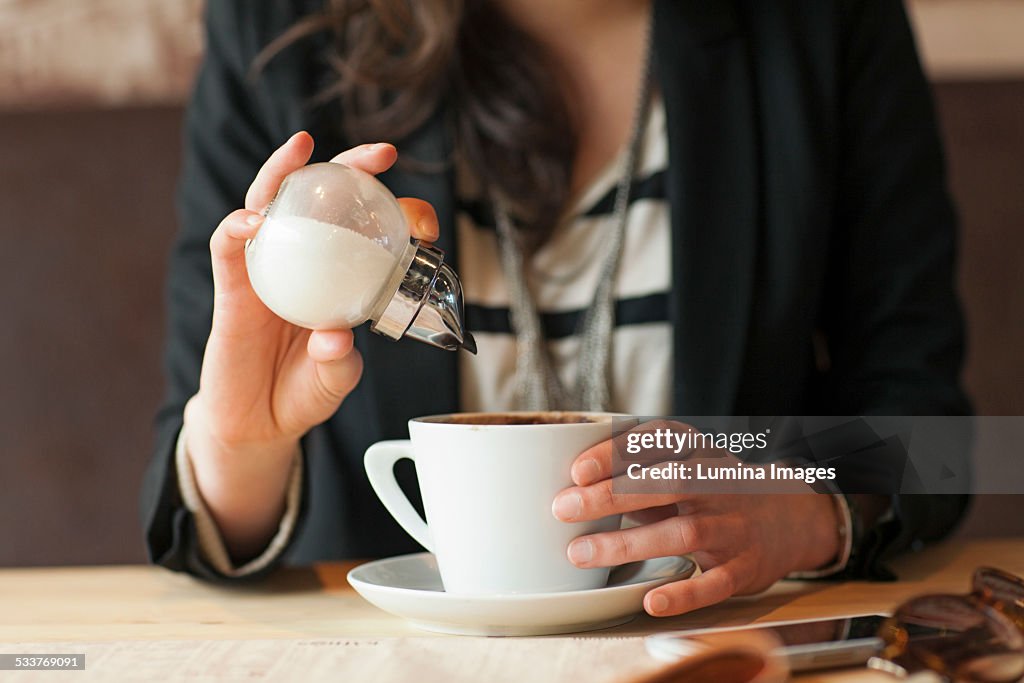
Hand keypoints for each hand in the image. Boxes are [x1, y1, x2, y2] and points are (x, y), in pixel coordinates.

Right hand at [187, 132, 438, 558]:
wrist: (259, 423)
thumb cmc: (303, 392)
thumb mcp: (334, 380)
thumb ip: (338, 361)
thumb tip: (336, 335)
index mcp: (338, 278)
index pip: (364, 228)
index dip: (392, 210)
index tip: (422, 211)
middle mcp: (303, 263)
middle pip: (320, 200)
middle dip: (348, 168)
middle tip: (378, 153)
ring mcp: (266, 271)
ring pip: (269, 206)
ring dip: (282, 172)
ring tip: (302, 147)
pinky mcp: (231, 289)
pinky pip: (229, 250)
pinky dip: (236, 229)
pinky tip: (252, 219)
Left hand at [551, 422, 841, 616]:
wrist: (790, 518)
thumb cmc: (714, 490)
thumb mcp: (684, 465)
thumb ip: (637, 472)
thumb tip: (574, 486)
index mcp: (698, 452)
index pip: (656, 441)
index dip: (615, 454)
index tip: (577, 471)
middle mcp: (716, 483)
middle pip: (664, 483)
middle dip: (611, 495)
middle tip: (563, 508)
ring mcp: (732, 526)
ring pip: (682, 533)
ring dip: (628, 543)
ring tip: (580, 553)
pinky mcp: (744, 568)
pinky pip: (714, 582)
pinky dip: (684, 593)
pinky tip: (651, 600)